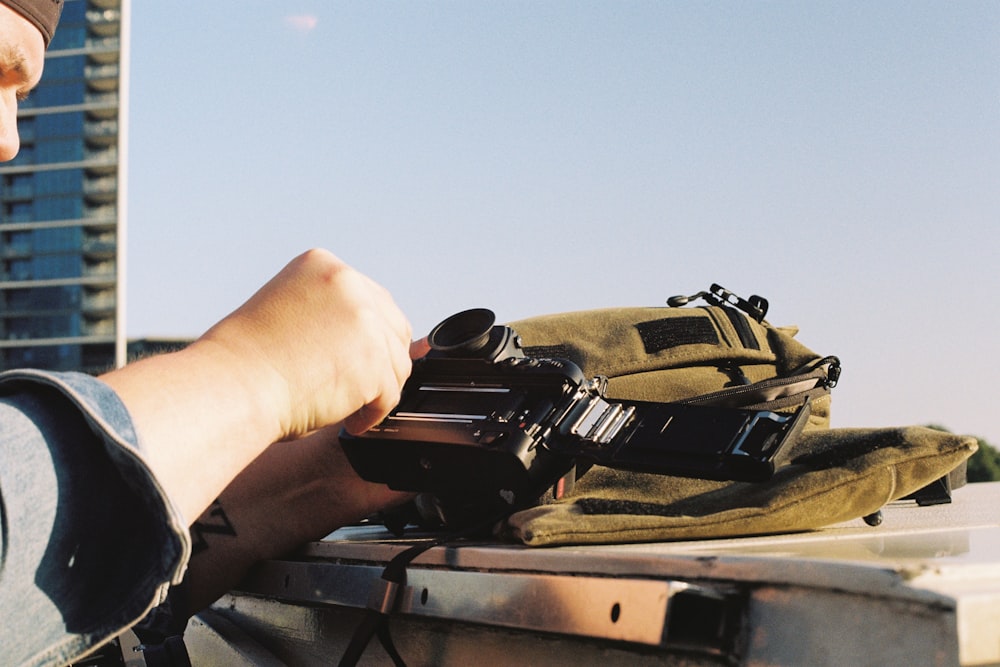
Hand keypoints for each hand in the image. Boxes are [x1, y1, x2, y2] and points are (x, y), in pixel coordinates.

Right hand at [198, 249, 412, 438]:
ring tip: (350, 406)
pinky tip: (350, 420)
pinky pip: (390, 394)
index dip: (367, 337)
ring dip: (378, 389)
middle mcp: (349, 284)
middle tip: (357, 386)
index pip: (371, 300)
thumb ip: (332, 317)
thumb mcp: (291, 313)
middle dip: (379, 361)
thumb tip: (384, 343)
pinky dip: (373, 413)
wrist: (230, 385)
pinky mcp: (373, 361)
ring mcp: (365, 321)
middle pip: (393, 327)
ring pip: (396, 363)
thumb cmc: (246, 362)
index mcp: (324, 266)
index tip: (354, 359)